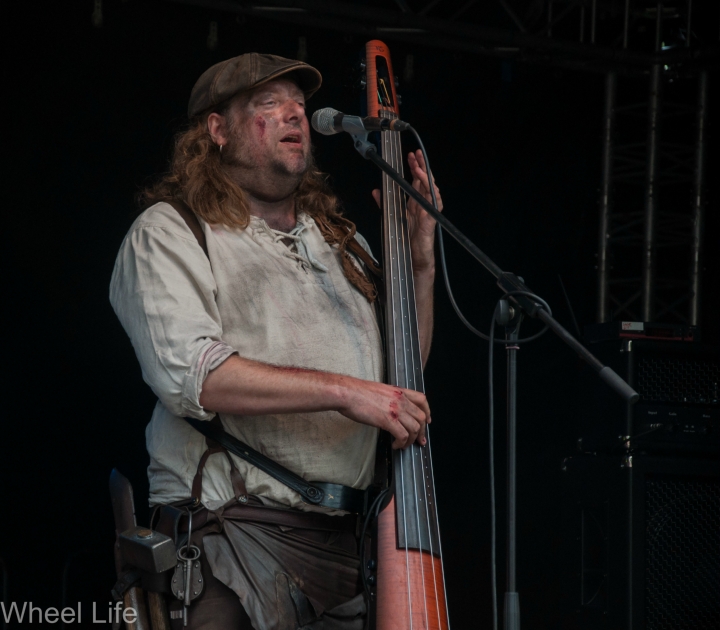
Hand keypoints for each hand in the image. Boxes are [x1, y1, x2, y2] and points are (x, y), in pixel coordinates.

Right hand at [338, 379, 430, 448]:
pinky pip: (403, 435)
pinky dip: (401, 443)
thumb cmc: (357, 392)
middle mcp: (400, 399)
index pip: (422, 399)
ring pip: (414, 428)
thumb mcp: (379, 391)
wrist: (347, 393)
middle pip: (421, 417)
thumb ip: (389, 398)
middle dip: (421, 431)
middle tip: (418, 441)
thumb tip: (391, 410)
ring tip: (403, 445)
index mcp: (399, 391)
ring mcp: (396, 410)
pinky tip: (395, 445)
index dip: (427, 411)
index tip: (427, 421)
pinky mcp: (388, 420)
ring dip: (411, 440)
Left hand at [372, 149, 442, 272]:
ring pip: (432, 191)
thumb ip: (385, 204)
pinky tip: (430, 188)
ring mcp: (428, 212)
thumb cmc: (406, 240)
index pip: (417, 181)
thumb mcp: (392, 217)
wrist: (413, 260)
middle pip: (425, 182)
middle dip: (422, 167)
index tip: (411, 156)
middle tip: (417, 154)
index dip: (415, 168)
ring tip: (420, 168)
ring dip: (426, 179)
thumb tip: (375, 191)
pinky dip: (433, 196)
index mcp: (415, 203)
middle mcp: (423, 205)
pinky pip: (434, 206)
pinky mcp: (430, 222)